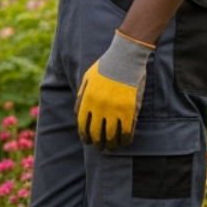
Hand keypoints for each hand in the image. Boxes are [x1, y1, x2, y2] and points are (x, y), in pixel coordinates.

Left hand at [75, 30, 155, 149]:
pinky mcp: (129, 111)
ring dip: (111, 145)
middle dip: (97, 144)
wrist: (124, 59)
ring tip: (112, 147)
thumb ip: (81, 96)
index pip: (83, 126)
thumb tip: (76, 113)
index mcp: (87, 101)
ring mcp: (114, 110)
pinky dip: (125, 140)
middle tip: (100, 147)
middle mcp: (99, 108)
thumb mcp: (86, 79)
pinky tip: (125, 142)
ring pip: (111, 136)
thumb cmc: (105, 67)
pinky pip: (126, 132)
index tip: (87, 141)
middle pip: (96, 134)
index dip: (85, 136)